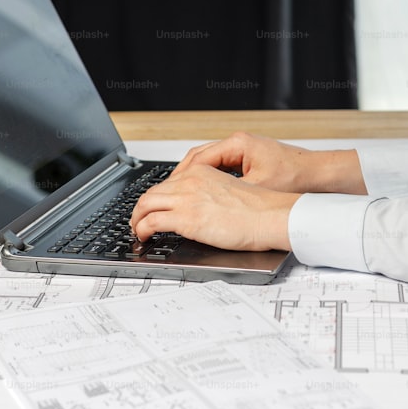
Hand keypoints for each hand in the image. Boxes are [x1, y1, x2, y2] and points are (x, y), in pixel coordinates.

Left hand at [130, 165, 300, 250]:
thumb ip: (209, 194)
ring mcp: (186, 199)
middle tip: (138, 220)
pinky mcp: (186, 219)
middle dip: (140, 208)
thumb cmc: (259, 209)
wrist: (270, 216)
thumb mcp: (228, 191)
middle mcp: (190, 181)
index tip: (153, 207)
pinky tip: (143, 236)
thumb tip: (199, 209)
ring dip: (137, 219)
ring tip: (137, 230)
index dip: (156, 198)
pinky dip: (141, 229)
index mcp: (202, 172)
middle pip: (152, 192)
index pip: (168, 182)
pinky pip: (151, 221)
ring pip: (146, 205)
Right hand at [172, 131, 366, 194]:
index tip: (170, 191)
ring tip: (183, 195)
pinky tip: (205, 193)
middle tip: (169, 194)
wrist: (319, 174)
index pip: (197, 159)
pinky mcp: (248, 158)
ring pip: (208, 162)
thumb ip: (230, 192)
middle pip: (198, 158)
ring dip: (195, 178)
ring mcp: (243, 149)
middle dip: (182, 177)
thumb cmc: (296, 177)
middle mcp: (238, 143)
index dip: (181, 177)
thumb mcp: (258, 188)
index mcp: (237, 144)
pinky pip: (220, 166)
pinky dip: (209, 179)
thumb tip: (207, 202)